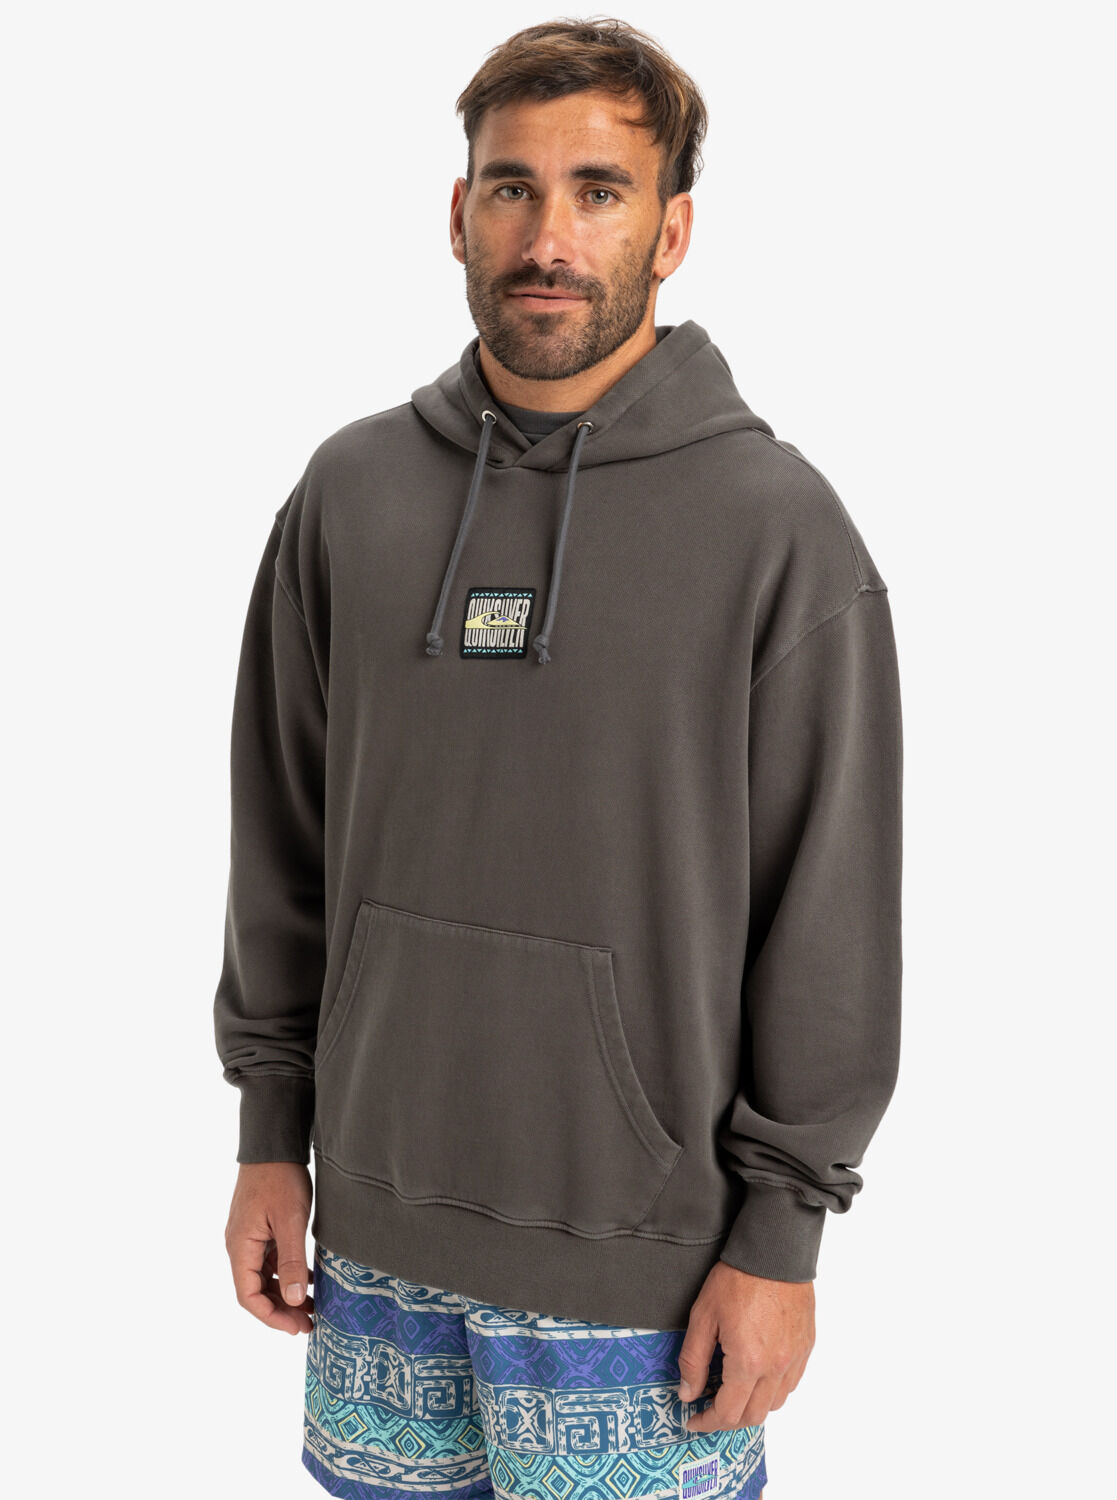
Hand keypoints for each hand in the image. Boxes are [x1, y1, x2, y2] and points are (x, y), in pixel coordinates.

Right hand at [224, 1161, 314, 1334]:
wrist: (273, 1143)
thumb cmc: (280, 1178)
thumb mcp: (291, 1221)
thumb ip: (292, 1261)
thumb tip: (293, 1301)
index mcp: (241, 1247)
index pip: (248, 1296)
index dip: (271, 1317)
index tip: (297, 1327)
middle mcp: (240, 1246)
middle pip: (256, 1290)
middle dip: (281, 1310)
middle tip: (310, 1324)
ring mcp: (250, 1237)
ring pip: (264, 1276)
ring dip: (286, 1293)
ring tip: (313, 1307)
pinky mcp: (261, 1228)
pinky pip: (271, 1260)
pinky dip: (288, 1273)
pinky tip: (310, 1279)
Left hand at [677, 1260, 814, 1431]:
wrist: (773, 1251)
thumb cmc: (737, 1278)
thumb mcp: (703, 1316)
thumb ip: (693, 1359)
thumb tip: (687, 1391)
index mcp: (748, 1363)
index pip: (728, 1414)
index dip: (707, 1422)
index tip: (693, 1419)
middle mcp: (776, 1368)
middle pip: (753, 1416)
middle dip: (728, 1419)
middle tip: (709, 1407)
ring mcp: (794, 1359)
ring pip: (775, 1403)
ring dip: (752, 1405)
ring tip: (732, 1389)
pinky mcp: (805, 1347)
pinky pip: (790, 1383)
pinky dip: (773, 1389)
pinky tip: (757, 1373)